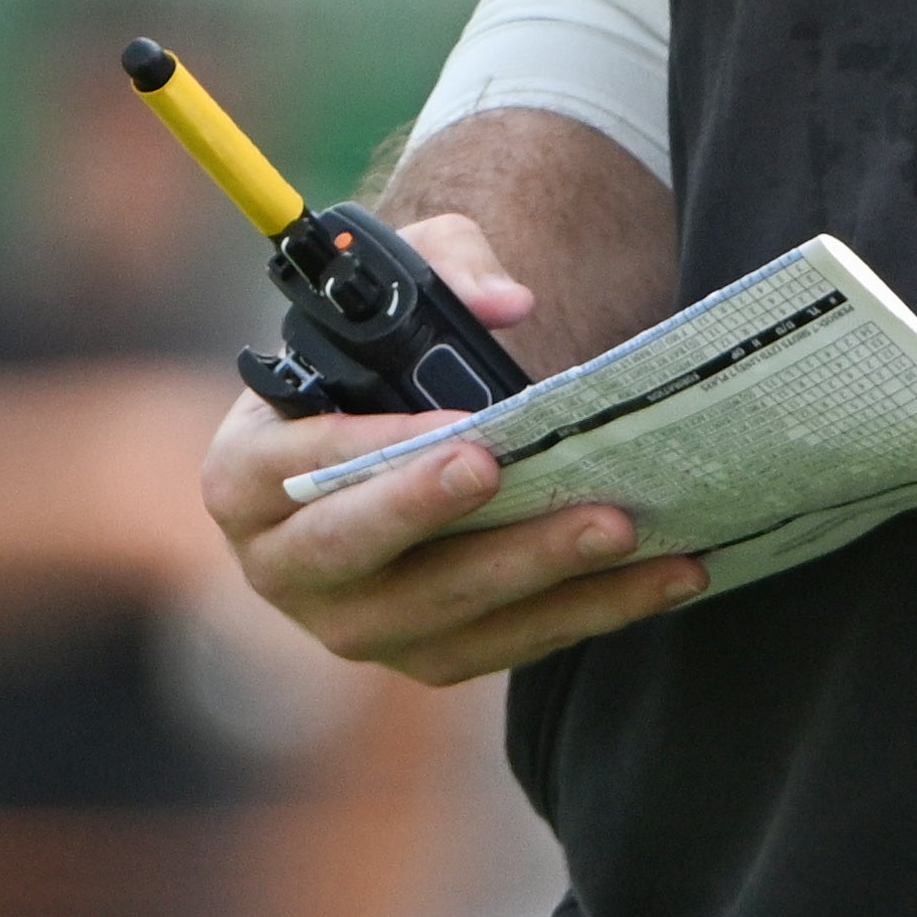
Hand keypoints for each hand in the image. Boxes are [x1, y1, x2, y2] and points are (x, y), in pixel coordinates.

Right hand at [197, 209, 706, 684]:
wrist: (413, 425)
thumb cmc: (391, 350)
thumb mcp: (404, 280)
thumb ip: (448, 264)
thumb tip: (507, 300)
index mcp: (247, 472)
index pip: (287, 467)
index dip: (366, 453)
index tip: (456, 433)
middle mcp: (283, 562)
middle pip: (349, 553)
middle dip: (434, 516)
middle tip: (508, 473)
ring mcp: (354, 620)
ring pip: (437, 614)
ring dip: (535, 572)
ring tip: (621, 525)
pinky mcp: (427, 652)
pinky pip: (506, 644)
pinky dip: (591, 611)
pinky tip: (668, 574)